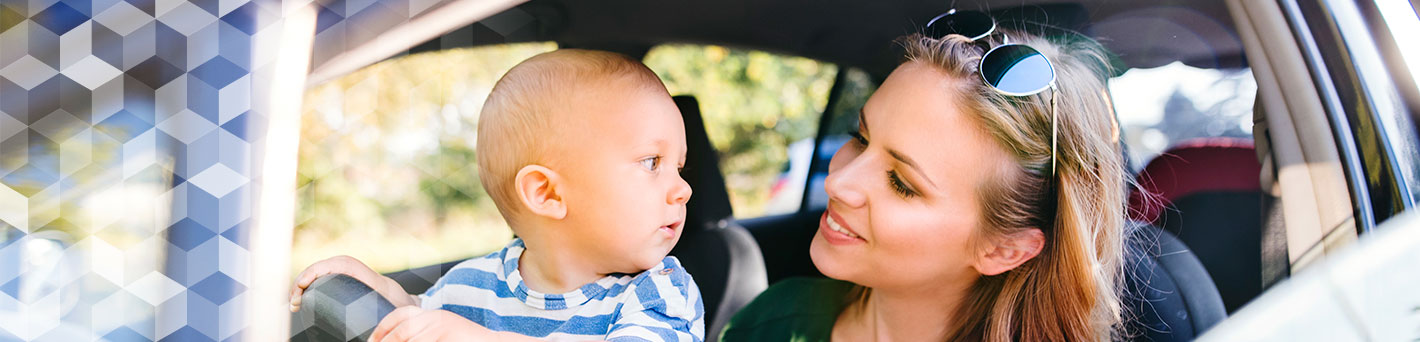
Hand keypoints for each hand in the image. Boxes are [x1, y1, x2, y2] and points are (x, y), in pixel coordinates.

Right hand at [289, 255, 385, 311]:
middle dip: (299, 286)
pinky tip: (298, 299)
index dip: (307, 276)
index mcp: (347, 265)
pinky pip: (313, 277)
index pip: (320, 267)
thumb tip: (347, 310)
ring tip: (294, 304)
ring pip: (310, 274)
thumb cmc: (378, 295)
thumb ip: (357, 297)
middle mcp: (339, 262)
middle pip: (311, 270)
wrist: (385, 291)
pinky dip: (304, 287)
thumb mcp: (368, 294)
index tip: (300, 289)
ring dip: (299, 288)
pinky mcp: (330, 272)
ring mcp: (334, 266)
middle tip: (294, 304)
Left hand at [370, 306, 493, 341]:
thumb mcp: (442, 332)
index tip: (373, 341)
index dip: (382, 329)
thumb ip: (422, 333)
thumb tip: (394, 339)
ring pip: (408, 340)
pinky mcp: (444, 338)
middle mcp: (434, 319)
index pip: (400, 315)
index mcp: (432, 315)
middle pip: (401, 331)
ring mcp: (440, 330)